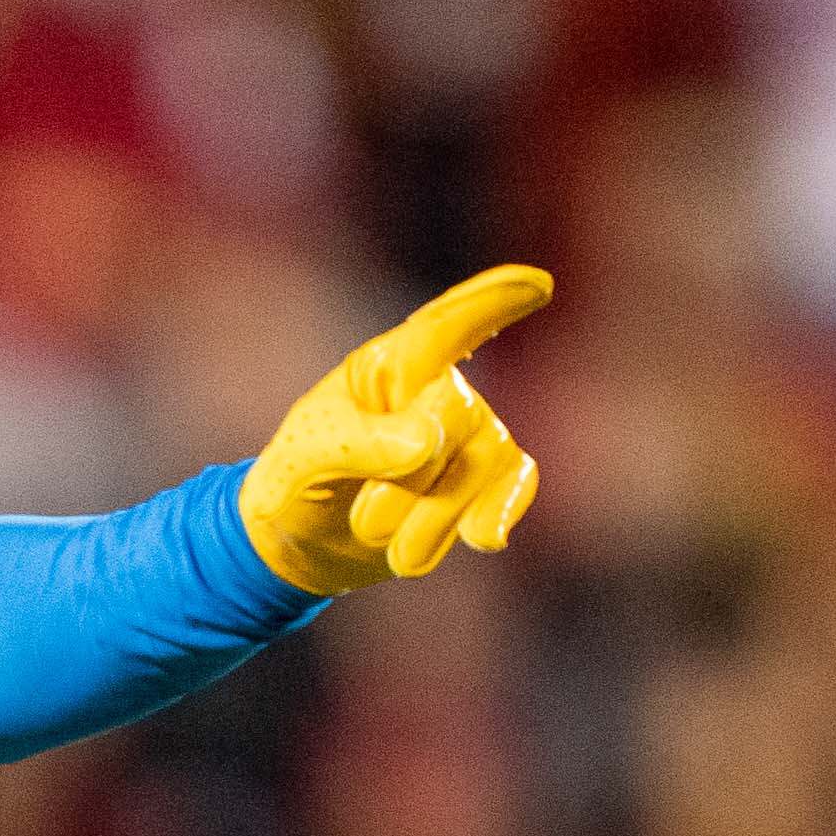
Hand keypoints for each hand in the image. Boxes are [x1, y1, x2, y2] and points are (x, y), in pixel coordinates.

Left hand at [240, 264, 551, 594]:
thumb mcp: (302, 460)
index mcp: (386, 365)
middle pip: (453, 416)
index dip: (490, 301)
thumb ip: (358, 443)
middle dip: (409, 481)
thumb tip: (428, 441)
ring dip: (433, 518)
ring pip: (481, 465)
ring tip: (392, 552)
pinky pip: (514, 483)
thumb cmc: (299, 480)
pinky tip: (484, 539)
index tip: (537, 284)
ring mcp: (469, 430)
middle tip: (365, 521)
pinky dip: (498, 512)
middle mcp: (436, 387)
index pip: (441, 327)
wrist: (305, 538)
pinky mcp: (485, 478)